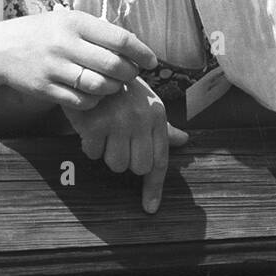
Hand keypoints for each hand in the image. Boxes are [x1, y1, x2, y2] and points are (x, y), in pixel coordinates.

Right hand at [0, 11, 154, 109]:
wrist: (1, 48)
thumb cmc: (44, 33)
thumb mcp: (69, 20)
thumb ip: (98, 31)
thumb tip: (135, 46)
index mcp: (75, 22)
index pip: (120, 38)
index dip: (142, 52)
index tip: (152, 61)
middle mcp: (65, 44)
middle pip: (113, 65)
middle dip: (130, 73)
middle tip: (132, 75)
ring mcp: (54, 68)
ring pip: (99, 86)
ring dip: (114, 89)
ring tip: (114, 85)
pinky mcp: (45, 89)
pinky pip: (81, 101)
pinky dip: (95, 101)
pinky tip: (95, 94)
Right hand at [65, 75, 188, 213]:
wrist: (93, 67)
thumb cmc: (123, 90)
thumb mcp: (147, 103)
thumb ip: (163, 127)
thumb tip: (185, 141)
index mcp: (157, 115)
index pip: (160, 160)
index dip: (154, 188)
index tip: (150, 208)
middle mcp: (142, 119)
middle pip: (138, 168)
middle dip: (127, 161)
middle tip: (119, 143)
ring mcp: (119, 121)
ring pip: (115, 164)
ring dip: (108, 154)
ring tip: (105, 133)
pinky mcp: (96, 124)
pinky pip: (93, 153)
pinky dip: (90, 146)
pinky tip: (91, 128)